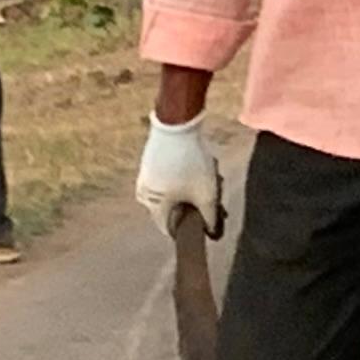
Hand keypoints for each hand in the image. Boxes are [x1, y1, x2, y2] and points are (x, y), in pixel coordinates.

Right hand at [136, 115, 224, 237]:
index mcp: (153, 206)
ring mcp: (146, 178)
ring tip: (209, 177)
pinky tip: (200, 166)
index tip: (207, 221)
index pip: (169, 229)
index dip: (190, 229)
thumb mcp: (207, 194)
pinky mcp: (150, 164)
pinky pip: (170, 180)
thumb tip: (212, 233)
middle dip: (196, 205)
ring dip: (193, 190)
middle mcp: (144, 195)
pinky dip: (186, 178)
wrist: (177, 125)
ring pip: (174, 194)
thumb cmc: (190, 163)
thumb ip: (210, 218)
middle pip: (174, 210)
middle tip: (215, 195)